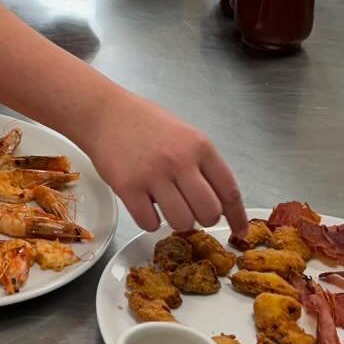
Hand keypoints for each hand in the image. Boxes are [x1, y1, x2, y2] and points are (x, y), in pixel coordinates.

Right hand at [83, 91, 247, 236]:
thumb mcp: (185, 135)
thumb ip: (203, 165)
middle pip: (208, 212)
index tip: (239, 230)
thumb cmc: (145, 123)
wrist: (105, 113)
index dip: (237, 216)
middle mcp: (179, 160)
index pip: (229, 190)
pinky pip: (149, 223)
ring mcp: (153, 175)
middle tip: (191, 211)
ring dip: (176, 221)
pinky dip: (149, 221)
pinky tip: (144, 205)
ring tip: (166, 206)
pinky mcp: (128, 187)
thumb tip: (220, 203)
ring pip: (182, 222)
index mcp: (199, 146)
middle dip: (202, 218)